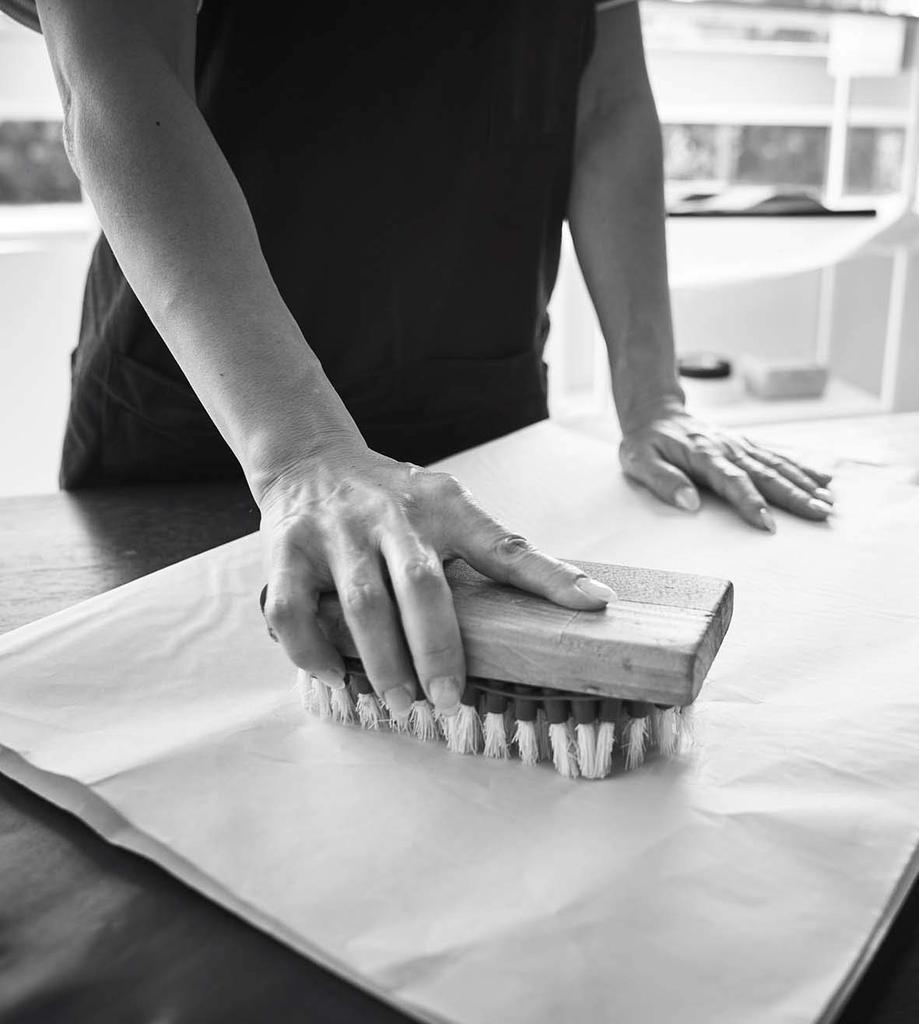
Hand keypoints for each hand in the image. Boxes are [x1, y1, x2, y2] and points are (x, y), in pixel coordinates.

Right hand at [259, 441, 615, 715]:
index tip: (593, 605)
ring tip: (402, 702)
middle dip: (438, 649)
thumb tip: (561, 605)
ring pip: (362, 604)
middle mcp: (392, 516)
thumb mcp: (447, 508)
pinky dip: (312, 651)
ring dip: (383, 662)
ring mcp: (337, 531)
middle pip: (422, 586)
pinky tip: (334, 675)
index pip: (504, 544)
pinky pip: (294, 611)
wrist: (310, 461)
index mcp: (444, 507)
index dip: (549, 577)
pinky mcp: (287, 550)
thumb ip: (488, 549)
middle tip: (449, 700)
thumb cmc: (392, 500)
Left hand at [619, 407, 833, 530]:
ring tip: (828, 503)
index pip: (732, 481)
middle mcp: (728, 449)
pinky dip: (802, 468)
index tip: (768, 524)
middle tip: (819, 514)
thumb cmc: (645, 442)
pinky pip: (777, 456)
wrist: (655, 413)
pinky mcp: (745, 446)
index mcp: (703, 455)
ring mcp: (739, 446)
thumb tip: (688, 503)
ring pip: (778, 465)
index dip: (751, 503)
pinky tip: (824, 479)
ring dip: (805, 484)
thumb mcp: (640, 461)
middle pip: (765, 474)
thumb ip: (663, 481)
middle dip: (794, 496)